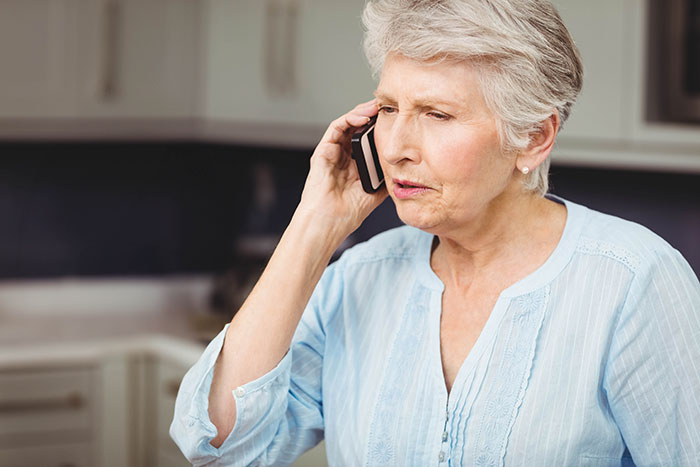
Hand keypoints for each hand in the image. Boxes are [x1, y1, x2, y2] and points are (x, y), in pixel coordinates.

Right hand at [297, 99, 387, 237]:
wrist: (329, 222)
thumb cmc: (348, 213)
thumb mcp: (377, 192)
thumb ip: (386, 177)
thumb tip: (405, 167)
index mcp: (355, 165)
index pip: (368, 139)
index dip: (380, 128)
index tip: (397, 121)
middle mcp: (343, 157)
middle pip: (358, 128)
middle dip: (373, 115)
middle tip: (389, 107)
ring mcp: (332, 153)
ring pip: (348, 123)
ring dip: (363, 112)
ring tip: (378, 107)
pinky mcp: (323, 151)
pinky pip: (336, 127)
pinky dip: (350, 118)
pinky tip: (364, 116)